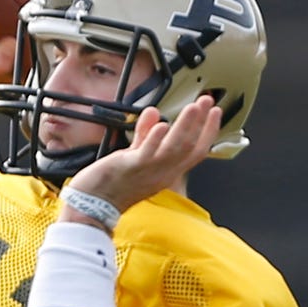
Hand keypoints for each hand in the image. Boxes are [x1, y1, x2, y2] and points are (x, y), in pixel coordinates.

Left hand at [68, 95, 220, 210]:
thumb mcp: (135, 156)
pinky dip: (155, 139)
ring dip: (185, 126)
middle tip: (207, 101)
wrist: (92, 205)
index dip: (208, 131)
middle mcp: (162, 173)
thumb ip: (145, 134)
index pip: (196, 151)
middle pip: (190, 147)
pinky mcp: (130, 168)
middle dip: (202, 122)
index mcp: (167, 171)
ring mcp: (148, 171)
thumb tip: (154, 112)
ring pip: (174, 149)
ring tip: (193, 107)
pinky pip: (147, 154)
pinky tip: (162, 124)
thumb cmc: (113, 184)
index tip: (215, 113)